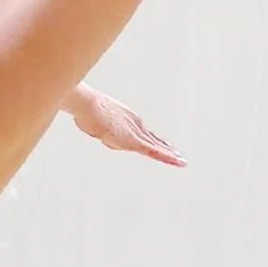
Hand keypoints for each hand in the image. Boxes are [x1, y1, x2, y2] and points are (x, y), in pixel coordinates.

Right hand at [70, 89, 184, 164]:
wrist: (88, 105)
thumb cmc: (86, 111)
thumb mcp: (91, 122)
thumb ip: (94, 125)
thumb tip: (91, 126)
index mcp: (127, 121)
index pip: (144, 134)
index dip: (154, 141)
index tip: (163, 146)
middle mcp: (135, 126)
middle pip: (152, 140)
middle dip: (164, 149)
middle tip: (177, 156)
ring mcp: (135, 133)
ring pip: (155, 147)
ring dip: (169, 155)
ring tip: (181, 161)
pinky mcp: (133, 140)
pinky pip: (153, 151)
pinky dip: (165, 156)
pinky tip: (175, 160)